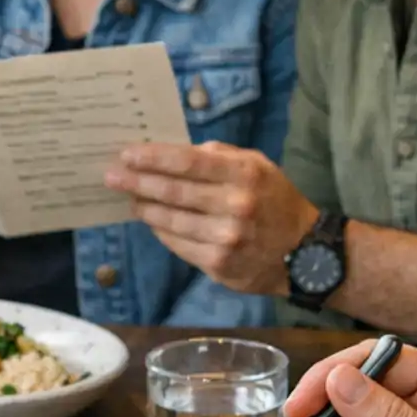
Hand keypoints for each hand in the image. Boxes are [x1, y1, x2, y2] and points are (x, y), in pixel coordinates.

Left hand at [103, 141, 316, 294]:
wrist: (305, 254)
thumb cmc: (274, 200)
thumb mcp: (257, 166)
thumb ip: (218, 156)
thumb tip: (172, 152)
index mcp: (244, 175)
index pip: (187, 162)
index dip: (152, 158)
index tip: (126, 154)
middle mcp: (235, 206)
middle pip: (172, 192)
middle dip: (136, 182)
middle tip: (111, 176)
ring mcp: (225, 238)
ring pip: (170, 220)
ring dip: (144, 208)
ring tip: (129, 198)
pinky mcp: (218, 264)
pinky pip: (177, 244)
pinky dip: (160, 230)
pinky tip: (151, 220)